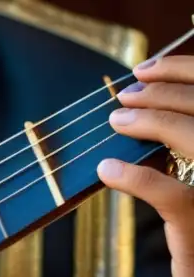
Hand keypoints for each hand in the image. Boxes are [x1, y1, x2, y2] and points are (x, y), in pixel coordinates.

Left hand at [98, 55, 193, 276]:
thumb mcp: (193, 176)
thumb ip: (179, 146)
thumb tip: (141, 110)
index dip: (182, 72)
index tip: (145, 69)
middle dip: (160, 94)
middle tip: (123, 94)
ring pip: (192, 136)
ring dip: (148, 121)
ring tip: (115, 119)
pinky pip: (167, 193)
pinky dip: (133, 177)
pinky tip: (105, 170)